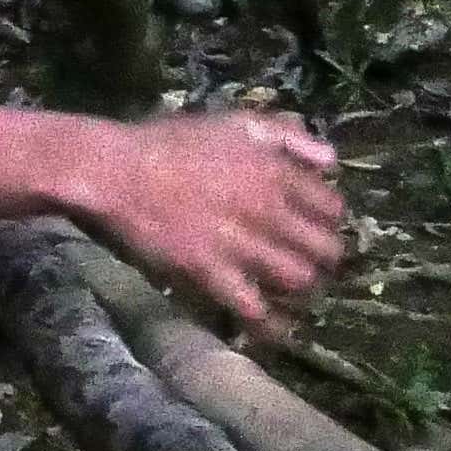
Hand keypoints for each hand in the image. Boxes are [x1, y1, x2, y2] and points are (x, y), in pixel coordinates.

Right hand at [72, 111, 347, 335]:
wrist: (118, 170)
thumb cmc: (172, 142)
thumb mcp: (234, 122)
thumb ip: (288, 137)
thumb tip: (332, 161)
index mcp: (276, 172)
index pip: (332, 207)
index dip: (330, 220)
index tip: (320, 225)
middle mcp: (268, 210)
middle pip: (324, 249)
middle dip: (325, 259)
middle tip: (313, 262)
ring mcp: (241, 244)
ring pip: (297, 279)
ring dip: (302, 289)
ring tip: (293, 290)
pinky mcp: (212, 272)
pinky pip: (252, 307)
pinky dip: (267, 322)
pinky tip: (271, 328)